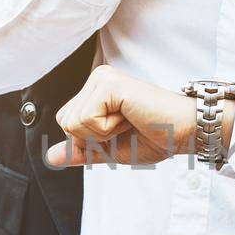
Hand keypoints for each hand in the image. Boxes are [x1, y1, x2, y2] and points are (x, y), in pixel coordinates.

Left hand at [44, 64, 195, 168]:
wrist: (183, 133)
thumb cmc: (155, 137)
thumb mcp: (110, 150)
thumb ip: (81, 151)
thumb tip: (50, 157)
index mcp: (95, 90)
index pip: (66, 123)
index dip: (90, 140)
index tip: (121, 130)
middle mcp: (96, 78)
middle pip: (65, 122)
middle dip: (93, 137)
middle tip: (125, 127)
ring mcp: (101, 78)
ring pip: (72, 122)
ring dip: (102, 134)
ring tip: (128, 121)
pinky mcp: (108, 83)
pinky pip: (85, 119)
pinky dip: (107, 129)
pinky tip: (129, 118)